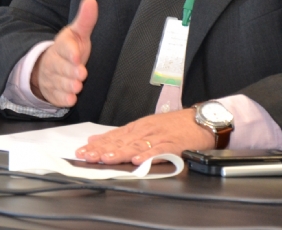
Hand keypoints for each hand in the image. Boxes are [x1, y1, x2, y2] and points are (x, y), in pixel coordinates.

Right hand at [30, 0, 97, 106]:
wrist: (49, 66)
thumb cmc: (70, 49)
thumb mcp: (78, 34)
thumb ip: (86, 20)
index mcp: (61, 46)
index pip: (64, 48)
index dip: (70, 52)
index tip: (77, 56)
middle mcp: (54, 62)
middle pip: (61, 67)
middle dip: (70, 71)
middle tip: (81, 75)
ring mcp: (52, 78)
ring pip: (59, 83)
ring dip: (68, 86)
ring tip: (77, 87)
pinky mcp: (53, 93)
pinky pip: (56, 97)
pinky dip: (62, 99)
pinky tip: (71, 99)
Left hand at [75, 109, 215, 164]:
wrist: (200, 121)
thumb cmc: (173, 125)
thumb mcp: (144, 126)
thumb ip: (120, 135)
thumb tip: (96, 140)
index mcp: (137, 128)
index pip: (113, 136)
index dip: (97, 145)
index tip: (82, 152)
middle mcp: (145, 131)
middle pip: (120, 141)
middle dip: (102, 150)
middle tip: (87, 156)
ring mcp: (158, 137)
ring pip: (136, 145)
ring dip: (120, 152)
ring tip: (107, 159)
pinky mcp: (173, 144)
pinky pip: (159, 150)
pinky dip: (148, 155)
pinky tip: (138, 160)